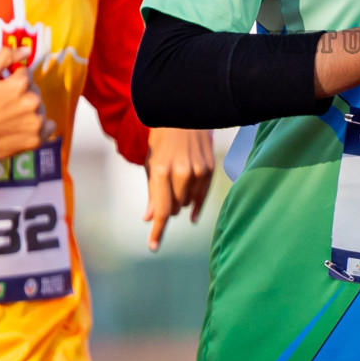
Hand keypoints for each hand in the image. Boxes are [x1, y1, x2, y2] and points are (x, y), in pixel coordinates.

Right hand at [0, 47, 56, 163]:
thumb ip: (6, 57)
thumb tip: (27, 50)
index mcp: (21, 84)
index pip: (27, 75)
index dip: (12, 82)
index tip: (2, 91)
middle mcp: (32, 101)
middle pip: (35, 91)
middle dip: (22, 95)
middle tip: (5, 106)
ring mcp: (36, 121)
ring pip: (41, 108)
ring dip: (31, 110)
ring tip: (11, 118)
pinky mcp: (38, 138)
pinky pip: (49, 126)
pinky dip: (40, 127)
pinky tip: (23, 128)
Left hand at [143, 127, 214, 251]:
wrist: (186, 113)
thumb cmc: (162, 137)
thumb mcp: (151, 161)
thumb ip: (152, 191)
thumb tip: (150, 218)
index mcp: (161, 170)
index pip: (161, 210)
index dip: (157, 231)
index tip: (153, 247)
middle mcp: (181, 172)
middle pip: (174, 208)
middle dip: (167, 207)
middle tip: (164, 193)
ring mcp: (198, 171)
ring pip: (188, 204)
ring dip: (180, 201)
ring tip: (177, 183)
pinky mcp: (210, 169)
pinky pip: (201, 197)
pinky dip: (195, 205)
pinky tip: (193, 215)